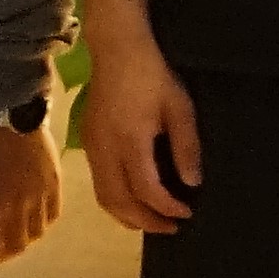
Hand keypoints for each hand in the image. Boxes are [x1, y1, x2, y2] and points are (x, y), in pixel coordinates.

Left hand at [0, 125, 62, 270]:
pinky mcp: (54, 183)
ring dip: (21, 244)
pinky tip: (32, 225)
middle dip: (1, 257)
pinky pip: (52, 216)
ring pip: (35, 234)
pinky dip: (42, 226)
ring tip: (10, 243)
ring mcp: (42, 195)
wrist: (11, 111)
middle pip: (16, 246)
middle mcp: (22, 206)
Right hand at [83, 36, 203, 234]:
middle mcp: (104, 150)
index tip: (187, 213)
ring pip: (103, 196)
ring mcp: (91, 146)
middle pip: (118, 202)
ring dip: (126, 215)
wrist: (117, 49)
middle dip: (144, 221)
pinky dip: (116, 199)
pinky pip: (98, 181)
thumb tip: (191, 183)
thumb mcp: (180, 108)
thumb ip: (186, 147)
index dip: (167, 207)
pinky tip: (134, 199)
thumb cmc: (153, 76)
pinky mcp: (87, 140)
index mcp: (129, 142)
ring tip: (152, 221)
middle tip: (171, 228)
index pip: (146, 190)